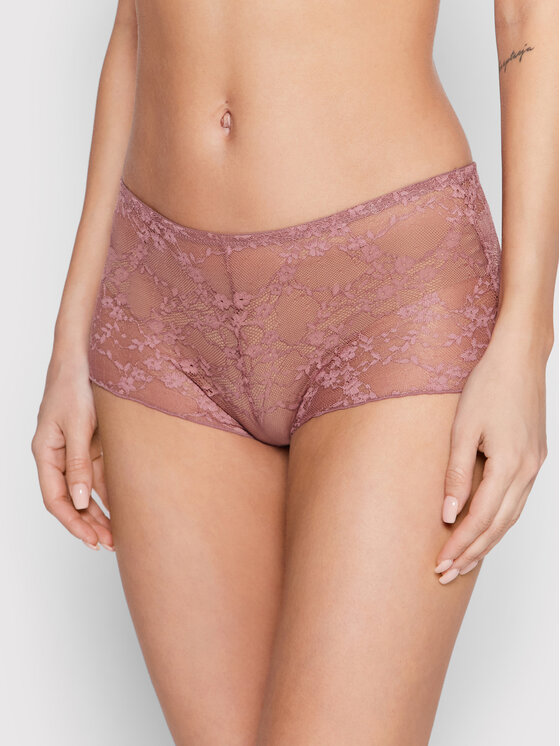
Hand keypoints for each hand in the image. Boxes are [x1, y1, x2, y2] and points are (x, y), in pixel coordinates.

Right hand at [31, 355, 113, 550]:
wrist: (86, 355)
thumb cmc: (75, 384)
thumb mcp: (79, 425)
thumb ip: (79, 463)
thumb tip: (80, 501)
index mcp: (46, 452)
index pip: (55, 499)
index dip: (72, 523)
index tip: (91, 540)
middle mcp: (58, 455)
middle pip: (71, 500)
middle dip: (88, 524)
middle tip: (109, 545)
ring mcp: (75, 449)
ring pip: (85, 490)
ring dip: (100, 512)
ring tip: (117, 534)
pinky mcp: (92, 442)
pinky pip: (98, 474)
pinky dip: (109, 491)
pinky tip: (123, 506)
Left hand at [434, 321, 549, 583]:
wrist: (519, 359)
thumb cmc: (488, 386)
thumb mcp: (463, 428)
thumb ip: (457, 473)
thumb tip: (449, 514)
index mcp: (510, 465)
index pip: (480, 519)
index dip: (459, 545)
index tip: (439, 564)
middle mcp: (527, 472)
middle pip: (498, 526)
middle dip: (472, 553)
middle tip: (447, 574)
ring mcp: (535, 466)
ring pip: (511, 517)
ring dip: (487, 542)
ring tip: (463, 561)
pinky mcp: (535, 459)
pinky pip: (517, 501)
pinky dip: (500, 521)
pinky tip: (486, 529)